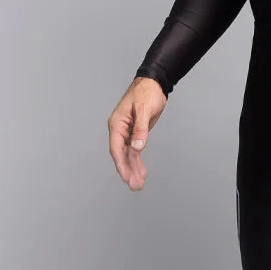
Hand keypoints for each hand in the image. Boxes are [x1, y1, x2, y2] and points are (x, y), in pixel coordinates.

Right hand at [108, 76, 166, 190]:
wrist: (153, 83)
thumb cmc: (146, 92)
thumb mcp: (144, 110)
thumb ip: (141, 129)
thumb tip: (137, 147)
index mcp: (117, 124)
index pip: (116, 148)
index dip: (121, 164)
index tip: (126, 177)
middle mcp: (119, 130)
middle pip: (122, 155)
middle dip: (128, 171)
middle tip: (134, 186)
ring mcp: (127, 132)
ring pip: (129, 155)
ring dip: (133, 169)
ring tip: (138, 185)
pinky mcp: (135, 133)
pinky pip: (134, 151)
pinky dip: (138, 161)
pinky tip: (142, 172)